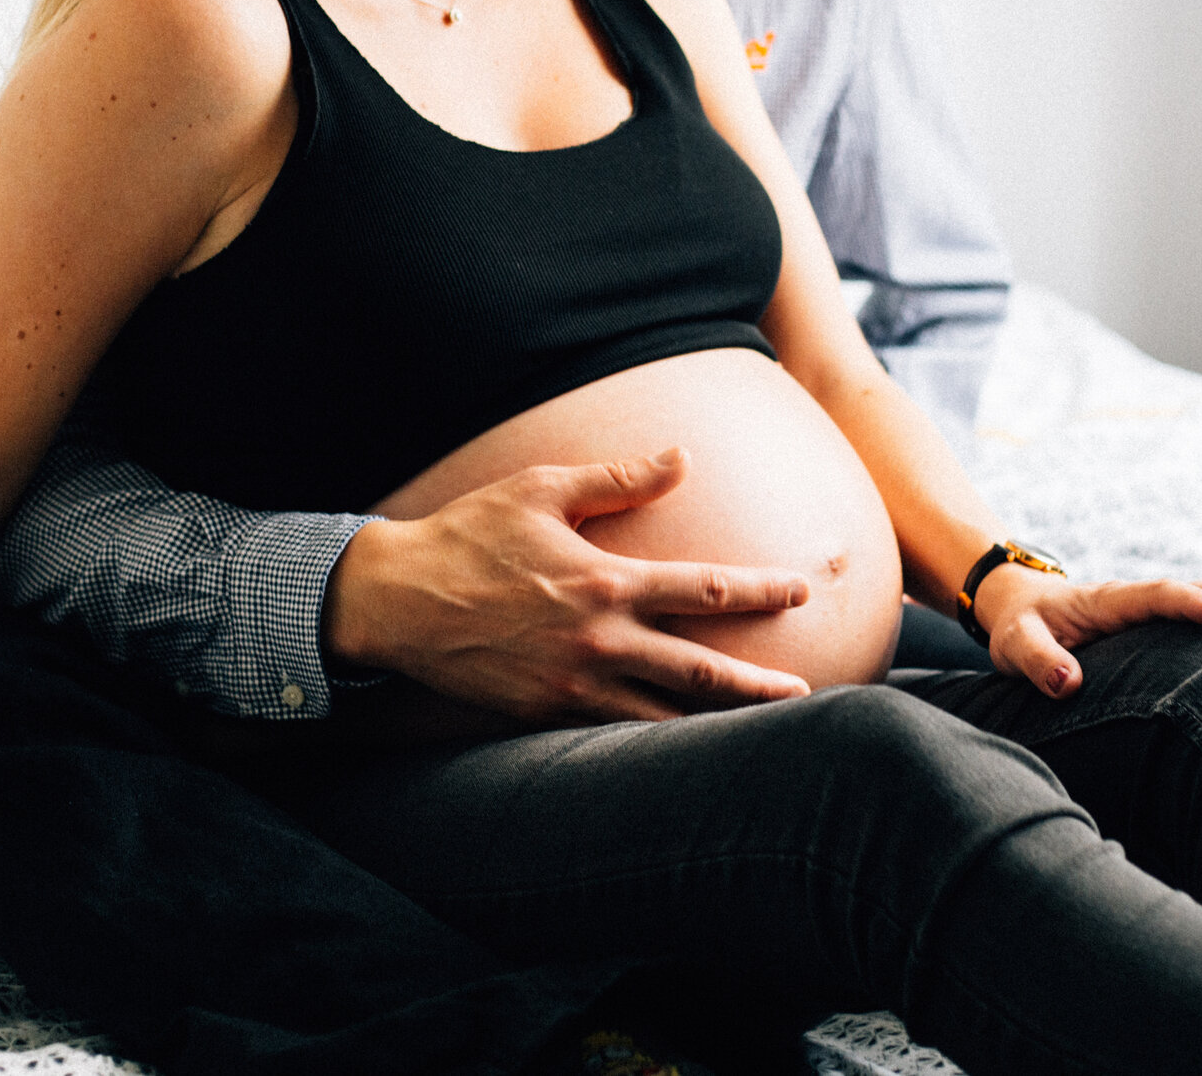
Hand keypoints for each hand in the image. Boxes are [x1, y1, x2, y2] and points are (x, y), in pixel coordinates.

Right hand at [321, 447, 814, 724]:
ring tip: (757, 731)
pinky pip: (611, 732)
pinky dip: (651, 739)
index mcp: (604, 582)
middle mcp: (598, 641)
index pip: (703, 588)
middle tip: (803, 695)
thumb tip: (682, 457)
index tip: (801, 591)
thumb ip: (618, 478)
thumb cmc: (469, 534)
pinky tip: (678, 745)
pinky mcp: (544, 713)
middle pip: (699, 670)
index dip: (759, 590)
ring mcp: (572, 686)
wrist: (397, 601)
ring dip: (713, 723)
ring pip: (661, 714)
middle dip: (757, 684)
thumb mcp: (543, 490)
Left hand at [971, 570, 1201, 700]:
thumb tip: (1070, 685)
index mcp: (1112, 600)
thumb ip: (1039, 663)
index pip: (1159, 595)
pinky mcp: (1166, 625)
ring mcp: (1160, 610)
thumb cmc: (1018, 628)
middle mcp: (1145, 598)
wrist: (1017, 604)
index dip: (1192, 604)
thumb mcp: (1015, 645)